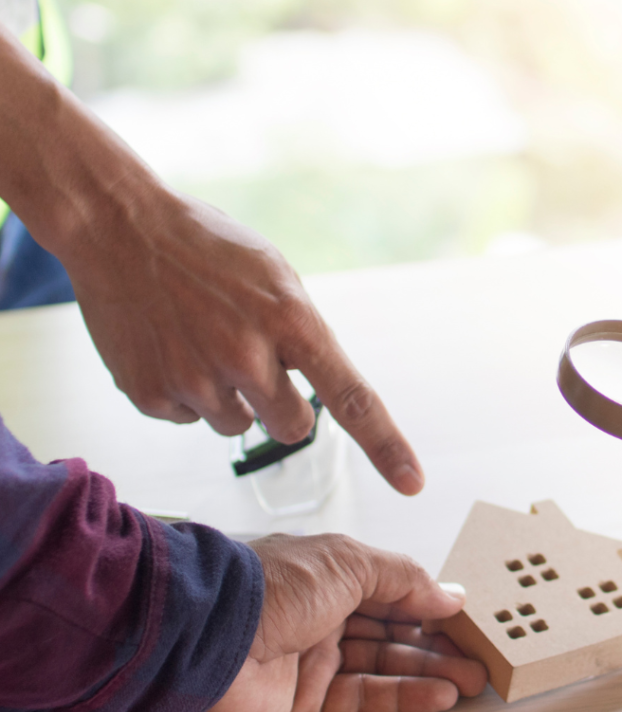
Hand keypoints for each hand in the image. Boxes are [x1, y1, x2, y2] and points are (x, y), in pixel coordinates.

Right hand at [71, 186, 425, 493]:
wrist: (119, 228)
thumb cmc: (204, 246)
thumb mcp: (274, 275)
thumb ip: (301, 332)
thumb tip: (315, 383)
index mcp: (290, 319)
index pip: (352, 397)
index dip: (386, 446)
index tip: (411, 483)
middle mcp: (246, 355)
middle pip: (292, 428)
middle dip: (282, 408)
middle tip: (254, 366)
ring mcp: (195, 378)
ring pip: (236, 427)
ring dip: (228, 397)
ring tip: (200, 341)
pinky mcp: (151, 394)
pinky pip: (187, 418)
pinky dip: (183, 392)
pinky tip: (169, 347)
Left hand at [201, 534, 487, 711]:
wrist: (210, 633)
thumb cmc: (272, 585)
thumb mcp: (351, 562)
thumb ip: (404, 578)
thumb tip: (446, 593)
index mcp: (335, 573)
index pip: (396, 589)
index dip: (432, 604)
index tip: (466, 619)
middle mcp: (327, 612)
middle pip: (394, 629)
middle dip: (438, 643)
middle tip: (478, 656)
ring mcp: (317, 655)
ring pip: (385, 664)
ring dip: (430, 671)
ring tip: (470, 679)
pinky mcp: (307, 698)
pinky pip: (365, 696)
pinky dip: (404, 695)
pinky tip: (438, 695)